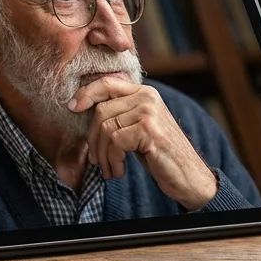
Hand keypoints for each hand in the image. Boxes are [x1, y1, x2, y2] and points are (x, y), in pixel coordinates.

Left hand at [69, 77, 217, 210]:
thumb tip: (80, 107)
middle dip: (92, 140)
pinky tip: (119, 171)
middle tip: (96, 160)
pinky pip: (114, 142)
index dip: (85, 93)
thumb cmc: (158, 154)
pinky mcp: (149, 130)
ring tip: (109, 169)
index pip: (107, 84)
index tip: (71, 108)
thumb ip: (119, 114)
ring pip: (105, 128)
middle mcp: (148, 97)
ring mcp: (150, 112)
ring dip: (102, 155)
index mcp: (144, 93)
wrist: (189, 177)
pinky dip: (112, 160)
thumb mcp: (137, 128)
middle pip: (101, 111)